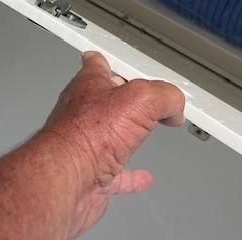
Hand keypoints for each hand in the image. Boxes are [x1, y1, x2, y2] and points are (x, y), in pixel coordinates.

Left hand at [42, 51, 185, 236]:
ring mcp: (83, 145)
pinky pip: (115, 173)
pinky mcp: (89, 174)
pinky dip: (130, 175)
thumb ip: (164, 96)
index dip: (108, 61)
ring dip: (126, 135)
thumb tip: (175, 104)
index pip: (97, 65)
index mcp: (89, 86)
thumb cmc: (86, 135)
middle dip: (121, 99)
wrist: (65, 180)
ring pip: (107, 137)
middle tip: (141, 100)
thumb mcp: (141, 99)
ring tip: (142, 133)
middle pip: (104, 100)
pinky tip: (141, 177)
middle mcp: (82, 113)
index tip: (113, 60)